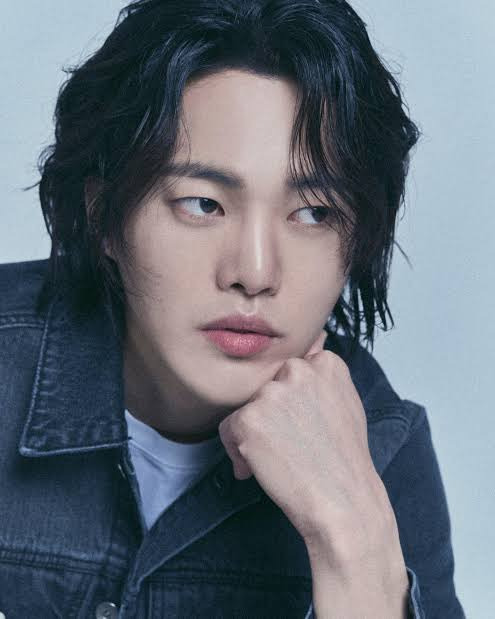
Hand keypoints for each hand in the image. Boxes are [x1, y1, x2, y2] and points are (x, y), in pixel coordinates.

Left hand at [217, 328, 389, 559]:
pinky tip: (260, 468)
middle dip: (271, 414)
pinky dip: (238, 450)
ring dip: (254, 432)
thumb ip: (323, 372)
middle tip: (292, 444)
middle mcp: (298, 370)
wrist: (343, 501)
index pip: (290, 369)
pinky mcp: (249, 417)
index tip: (304, 426)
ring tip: (279, 458)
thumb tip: (316, 339)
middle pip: (266, 386)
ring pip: (246, 406)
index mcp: (326, 363)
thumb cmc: (344, 458)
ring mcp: (273, 393)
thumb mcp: (344, 402)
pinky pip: (229, 428)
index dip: (293, 403)